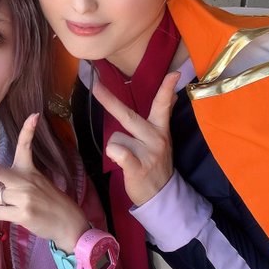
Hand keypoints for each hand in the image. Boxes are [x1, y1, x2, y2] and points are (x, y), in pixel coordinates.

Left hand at [0, 113, 87, 252]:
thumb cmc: (50, 203)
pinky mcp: (22, 214)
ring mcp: (23, 197)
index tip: (34, 115)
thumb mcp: (38, 184)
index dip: (29, 130)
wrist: (69, 223)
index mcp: (29, 170)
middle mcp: (25, 181)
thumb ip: (15, 185)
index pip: (26, 146)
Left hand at [92, 71, 179, 206]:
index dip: (166, 89)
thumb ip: (164, 117)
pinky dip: (114, 154)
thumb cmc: (156, 164)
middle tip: (95, 86)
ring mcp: (147, 153)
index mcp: (160, 130)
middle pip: (128, 115)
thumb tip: (173, 96)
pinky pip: (116, 151)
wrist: (162, 196)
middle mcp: (155, 138)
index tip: (173, 73)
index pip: (162, 105)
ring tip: (128, 160)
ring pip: (115, 138)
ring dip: (116, 148)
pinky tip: (122, 161)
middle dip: (109, 101)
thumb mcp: (164, 139)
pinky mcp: (137, 167)